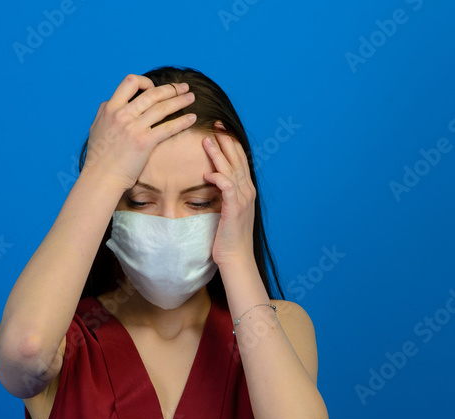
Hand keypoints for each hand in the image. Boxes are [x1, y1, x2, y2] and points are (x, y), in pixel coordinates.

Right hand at [81, 74, 197, 190]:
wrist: (100, 178)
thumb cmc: (99, 157)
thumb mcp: (97, 127)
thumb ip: (106, 113)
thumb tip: (113, 104)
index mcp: (110, 108)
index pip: (130, 82)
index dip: (145, 82)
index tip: (154, 88)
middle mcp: (122, 114)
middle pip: (151, 93)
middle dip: (171, 88)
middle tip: (184, 87)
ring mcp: (133, 128)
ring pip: (162, 107)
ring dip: (180, 100)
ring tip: (191, 98)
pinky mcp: (144, 142)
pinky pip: (168, 128)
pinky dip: (182, 121)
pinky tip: (192, 118)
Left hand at [202, 121, 256, 267]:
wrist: (236, 257)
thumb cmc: (229, 236)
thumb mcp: (228, 210)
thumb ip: (226, 194)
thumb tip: (215, 179)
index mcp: (246, 190)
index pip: (240, 161)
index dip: (231, 144)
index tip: (221, 129)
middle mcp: (247, 192)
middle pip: (237, 160)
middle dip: (226, 141)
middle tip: (216, 125)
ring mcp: (242, 200)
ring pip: (231, 170)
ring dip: (219, 154)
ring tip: (207, 140)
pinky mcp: (234, 209)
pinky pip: (227, 188)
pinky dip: (219, 178)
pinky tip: (208, 172)